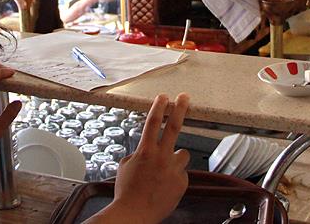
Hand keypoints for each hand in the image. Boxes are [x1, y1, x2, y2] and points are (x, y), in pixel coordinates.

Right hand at [101, 93, 189, 222]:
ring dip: (175, 158)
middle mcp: (161, 157)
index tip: (164, 96)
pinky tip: (164, 187)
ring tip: (164, 172)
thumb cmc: (126, 192)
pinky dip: (174, 178)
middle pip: (174, 126)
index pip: (153, 122)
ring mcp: (173, 169)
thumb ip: (137, 154)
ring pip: (182, 154)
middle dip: (180, 109)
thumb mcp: (125, 167)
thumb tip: (144, 152)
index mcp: (145, 151)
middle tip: (184, 97)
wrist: (135, 214)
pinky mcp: (182, 182)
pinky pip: (181, 174)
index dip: (158, 107)